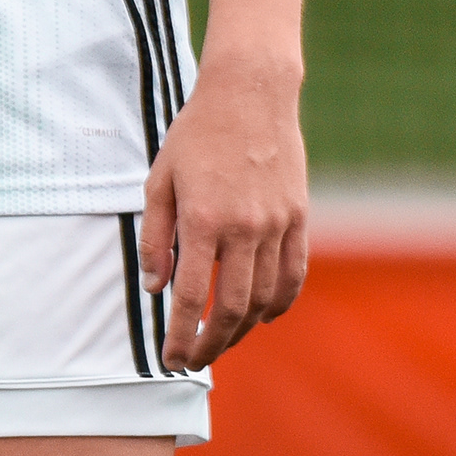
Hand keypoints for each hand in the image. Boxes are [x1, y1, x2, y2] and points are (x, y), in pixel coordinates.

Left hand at [142, 43, 308, 369]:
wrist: (250, 95)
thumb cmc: (196, 135)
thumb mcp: (160, 180)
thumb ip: (156, 237)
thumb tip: (156, 289)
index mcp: (203, 220)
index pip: (190, 296)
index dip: (180, 334)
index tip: (171, 359)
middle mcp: (244, 228)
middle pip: (232, 308)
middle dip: (210, 343)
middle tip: (192, 360)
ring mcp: (277, 224)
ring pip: (266, 298)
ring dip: (243, 329)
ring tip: (221, 340)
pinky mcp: (299, 218)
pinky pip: (294, 274)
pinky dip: (279, 303)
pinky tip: (261, 317)